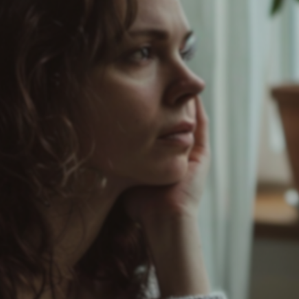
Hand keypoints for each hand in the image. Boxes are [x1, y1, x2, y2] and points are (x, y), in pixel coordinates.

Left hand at [123, 96, 210, 297]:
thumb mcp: (128, 175)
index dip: (157, 110)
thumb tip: (95, 151)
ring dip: (185, 100)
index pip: (162, 128)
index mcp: (165, 159)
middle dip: (171, 101)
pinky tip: (190, 94)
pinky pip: (202, 125)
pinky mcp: (203, 155)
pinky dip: (197, 109)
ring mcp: (194, 154)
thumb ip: (120, 162)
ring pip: (191, 119)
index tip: (144, 92)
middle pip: (177, 120)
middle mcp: (181, 155)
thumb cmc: (141, 204)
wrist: (163, 219)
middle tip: (163, 80)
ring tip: (177, 80)